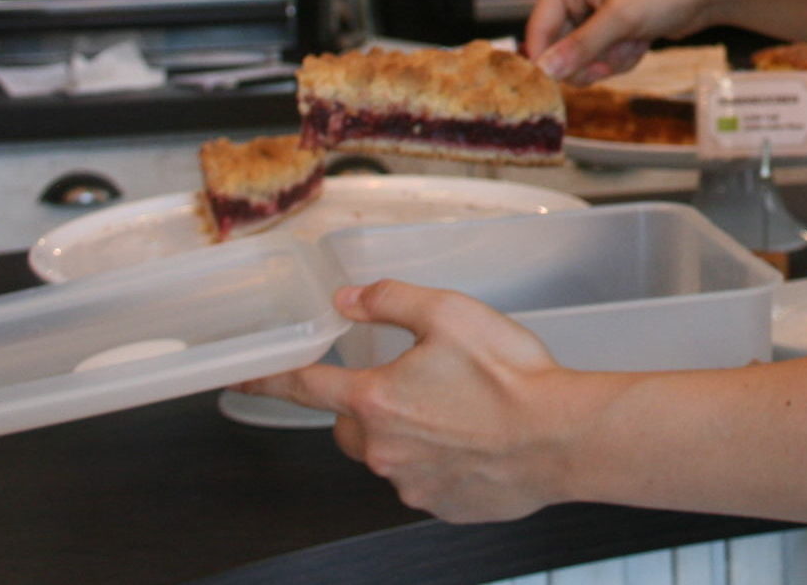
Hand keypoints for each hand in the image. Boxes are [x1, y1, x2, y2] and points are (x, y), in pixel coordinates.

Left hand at [241, 280, 573, 523]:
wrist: (562, 438)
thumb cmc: (514, 378)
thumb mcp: (451, 314)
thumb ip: (391, 300)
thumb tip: (349, 298)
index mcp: (377, 400)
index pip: (303, 386)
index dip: (268, 377)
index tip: (243, 377)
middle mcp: (384, 450)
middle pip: (348, 426)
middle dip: (366, 406)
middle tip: (413, 384)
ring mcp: (411, 485)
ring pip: (387, 456)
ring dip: (406, 435)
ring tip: (458, 412)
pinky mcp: (441, 507)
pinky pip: (423, 482)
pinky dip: (438, 463)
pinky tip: (475, 442)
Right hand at [523, 0, 727, 84]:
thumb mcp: (622, 18)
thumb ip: (580, 47)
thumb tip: (546, 70)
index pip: (538, 29)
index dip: (548, 60)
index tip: (557, 85)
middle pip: (560, 48)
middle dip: (592, 58)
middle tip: (613, 56)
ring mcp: (594, 11)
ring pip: (584, 57)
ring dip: (611, 58)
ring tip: (635, 39)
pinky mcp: (612, 26)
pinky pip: (604, 56)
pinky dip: (623, 56)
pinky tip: (642, 39)